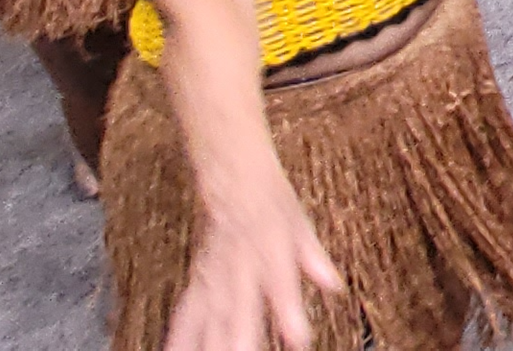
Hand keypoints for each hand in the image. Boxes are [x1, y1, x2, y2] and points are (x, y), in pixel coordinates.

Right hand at [164, 171, 342, 350]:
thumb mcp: (299, 223)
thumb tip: (333, 283)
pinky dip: (179, 335)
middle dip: (241, 337)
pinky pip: (186, 312)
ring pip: (210, 314)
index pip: (280, 282)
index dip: (288, 311)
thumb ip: (313, 257)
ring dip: (208, 343)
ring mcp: (216, 274)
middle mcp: (239, 263)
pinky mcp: (199, 281)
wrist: (234, 179)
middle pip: (239, 306)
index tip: (299, 338)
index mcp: (269, 246)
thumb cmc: (270, 201)